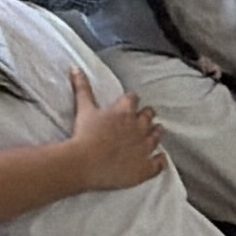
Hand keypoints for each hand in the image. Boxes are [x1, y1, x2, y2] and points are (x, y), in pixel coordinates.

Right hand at [65, 70, 161, 191]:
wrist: (85, 162)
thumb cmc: (84, 135)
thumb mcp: (83, 108)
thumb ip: (82, 87)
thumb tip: (75, 68)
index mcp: (124, 111)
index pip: (133, 99)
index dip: (131, 100)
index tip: (129, 101)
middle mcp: (139, 127)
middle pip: (148, 116)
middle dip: (146, 115)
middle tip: (143, 117)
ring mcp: (145, 147)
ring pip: (156, 136)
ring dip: (156, 133)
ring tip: (155, 132)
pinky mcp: (145, 166)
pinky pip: (159, 162)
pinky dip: (161, 159)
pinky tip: (160, 158)